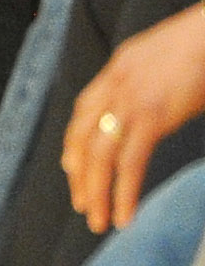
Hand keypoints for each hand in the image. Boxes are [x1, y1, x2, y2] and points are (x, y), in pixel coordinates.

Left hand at [61, 1, 204, 230]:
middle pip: (83, 138)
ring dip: (96, 192)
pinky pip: (129, 162)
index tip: (73, 169)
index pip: (82, 113)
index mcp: (117, 71)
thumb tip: (153, 107)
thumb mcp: (164, 62)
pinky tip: (123, 214)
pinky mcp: (151, 116)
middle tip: (82, 205)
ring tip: (97, 220)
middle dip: (80, 175)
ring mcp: (130, 101)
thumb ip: (149, 84)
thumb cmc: (201, 46)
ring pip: (99, 155)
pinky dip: (123, 192)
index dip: (74, 144)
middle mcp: (115, 85)